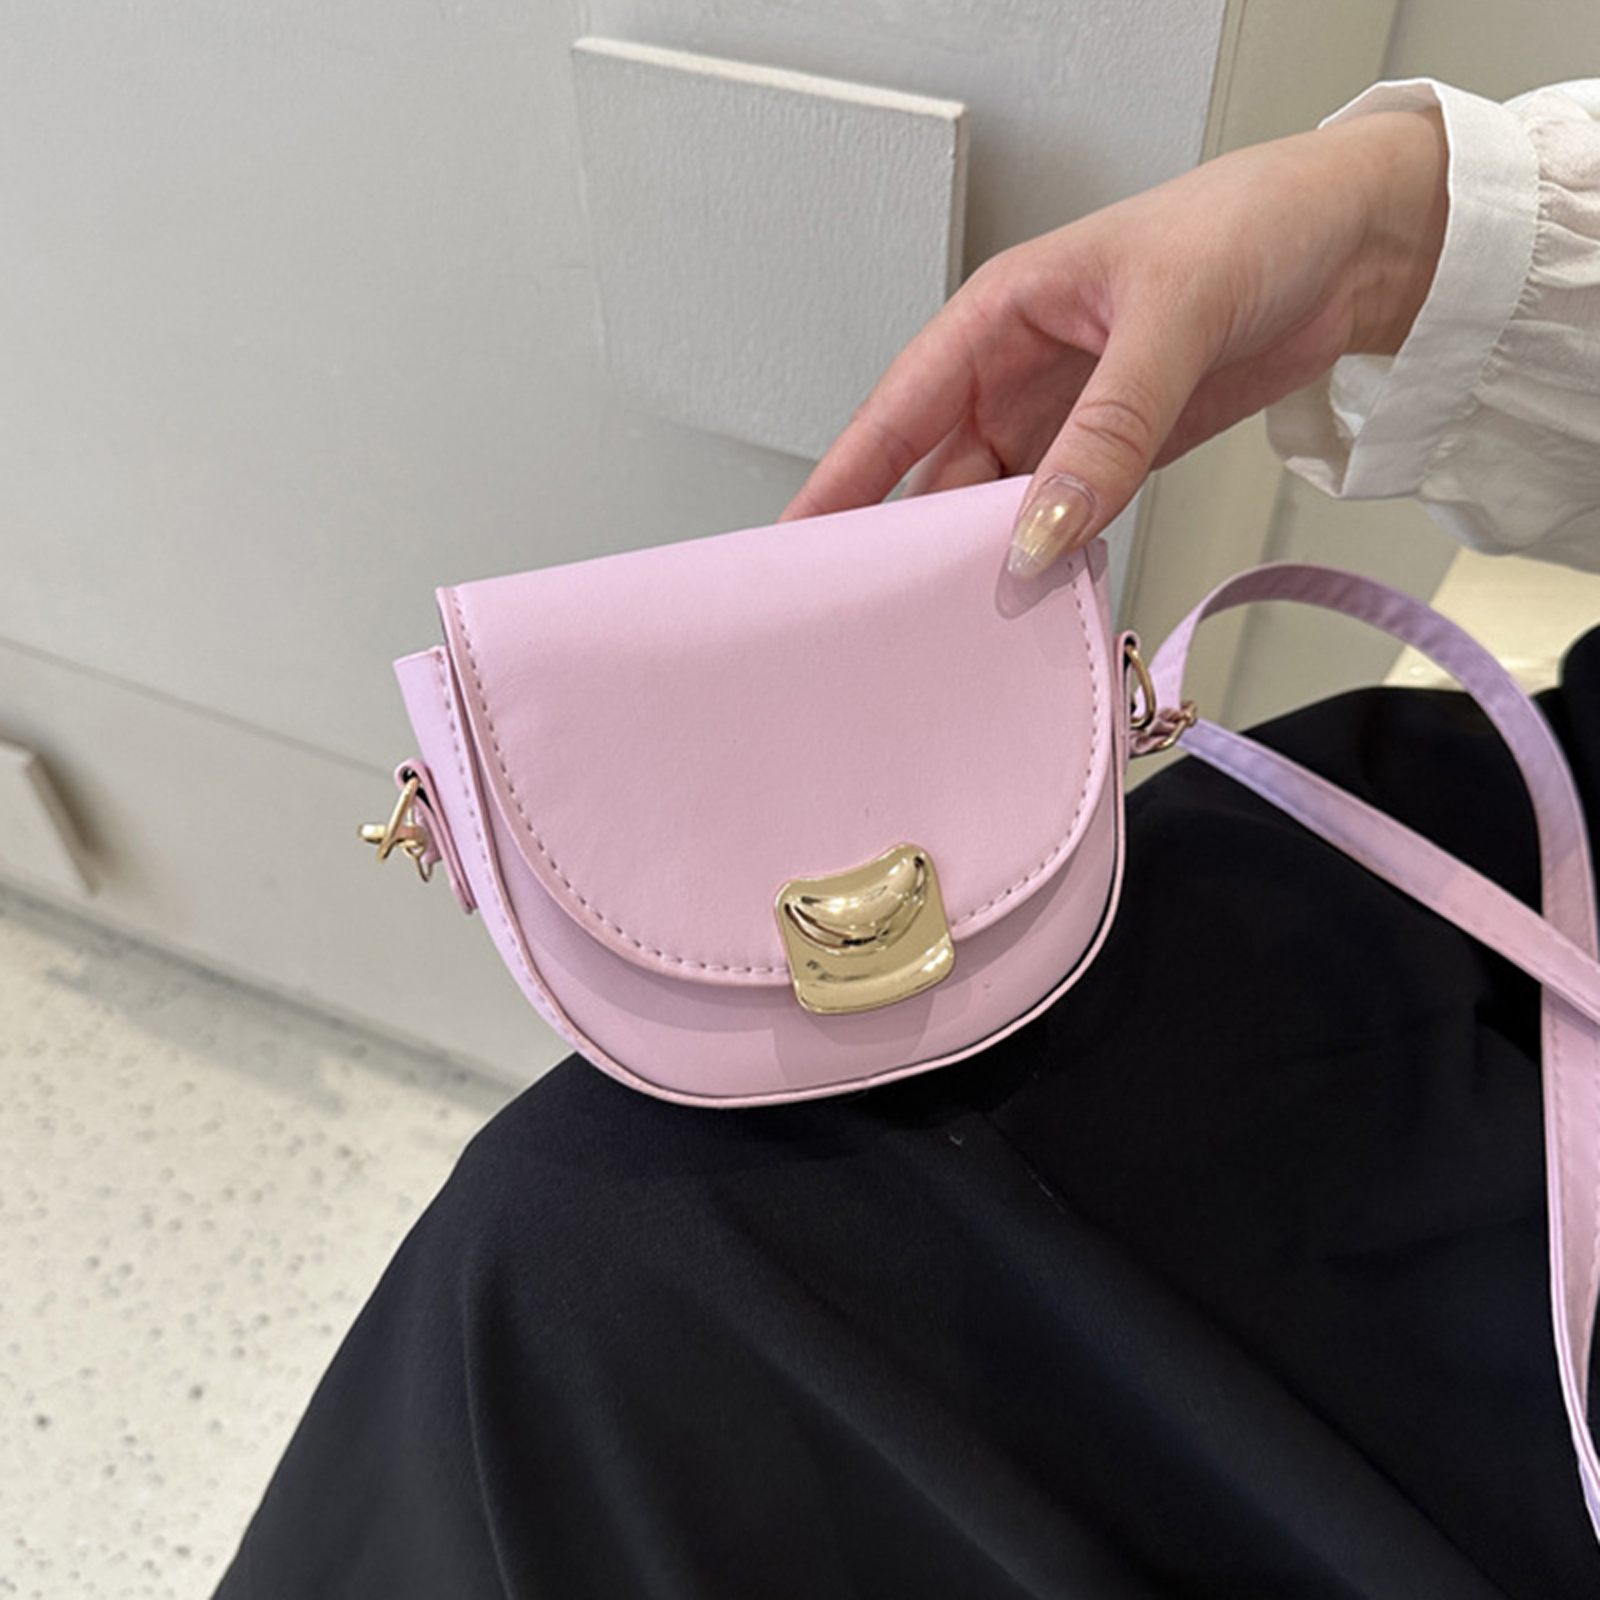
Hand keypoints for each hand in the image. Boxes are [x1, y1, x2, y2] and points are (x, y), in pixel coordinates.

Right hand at [781, 108, 1448, 575]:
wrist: (1359, 243)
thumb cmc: (1253, 225)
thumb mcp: (1170, 318)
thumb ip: (1107, 429)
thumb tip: (1041, 529)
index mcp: (998, 317)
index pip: (897, 410)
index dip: (841, 481)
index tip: (795, 546)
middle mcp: (1017, 375)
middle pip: (938, 478)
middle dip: (910, 544)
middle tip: (883, 617)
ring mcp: (1064, 421)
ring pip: (998, 510)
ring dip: (988, 563)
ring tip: (967, 625)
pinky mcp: (1115, 455)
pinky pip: (1063, 520)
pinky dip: (1052, 561)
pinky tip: (1045, 599)